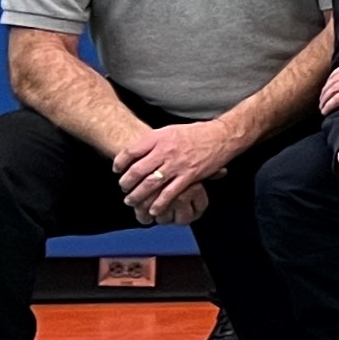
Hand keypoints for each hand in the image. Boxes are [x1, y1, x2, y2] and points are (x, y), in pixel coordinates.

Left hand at [113, 121, 230, 222]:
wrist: (222, 136)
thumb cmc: (197, 132)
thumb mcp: (171, 130)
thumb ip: (154, 140)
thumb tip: (136, 151)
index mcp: (159, 138)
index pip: (131, 152)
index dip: (119, 162)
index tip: (117, 170)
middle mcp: (166, 151)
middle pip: (137, 171)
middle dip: (126, 183)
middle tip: (123, 188)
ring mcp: (178, 165)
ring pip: (151, 184)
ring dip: (138, 196)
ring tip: (131, 201)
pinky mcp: (190, 176)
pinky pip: (170, 193)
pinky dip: (160, 203)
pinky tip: (154, 209)